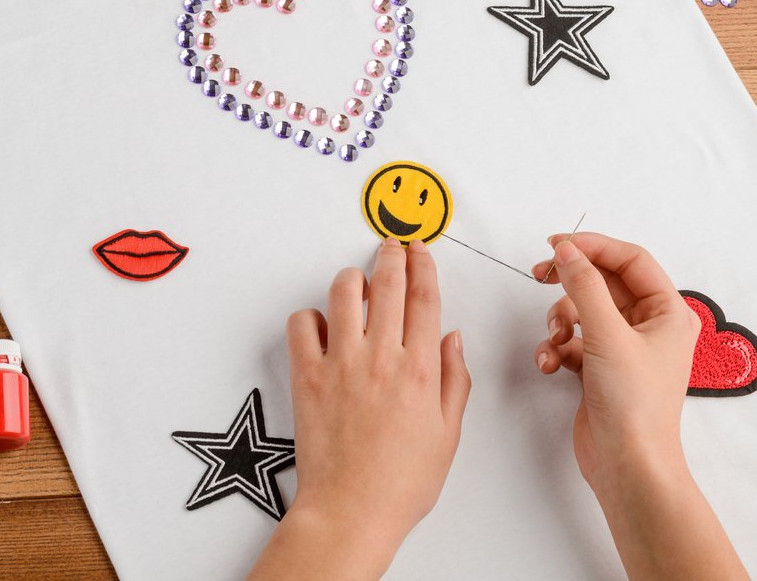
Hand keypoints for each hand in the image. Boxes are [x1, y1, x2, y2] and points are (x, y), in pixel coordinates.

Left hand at [249, 238, 469, 580]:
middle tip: (392, 245)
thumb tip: (452, 339)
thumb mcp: (447, 434)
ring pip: (343, 293)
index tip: (421, 251)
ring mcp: (340, 364)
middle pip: (388, 284)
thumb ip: (453, 380)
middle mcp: (380, 360)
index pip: (424, 299)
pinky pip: (302, 324)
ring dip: (353, 278)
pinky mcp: (307, 375)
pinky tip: (323, 324)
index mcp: (419, 371)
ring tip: (358, 282)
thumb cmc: (399, 483)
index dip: (424, 267)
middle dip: (392, 256)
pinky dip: (311, 316)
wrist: (351, 511)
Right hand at [530, 232, 699, 491]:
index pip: (631, 260)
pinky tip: (550, 363)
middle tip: (539, 274)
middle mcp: (649, 327)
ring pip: (583, 311)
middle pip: (603, 283)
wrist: (629, 466)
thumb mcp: (608, 334)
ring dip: (560, 319)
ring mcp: (624, 349)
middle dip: (570, 283)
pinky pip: (573, 341)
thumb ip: (584, 285)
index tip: (556, 243)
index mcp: (668, 312)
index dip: (593, 246)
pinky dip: (557, 347)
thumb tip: (567, 250)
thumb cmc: (635, 404)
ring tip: (554, 338)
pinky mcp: (601, 370)